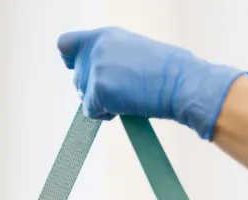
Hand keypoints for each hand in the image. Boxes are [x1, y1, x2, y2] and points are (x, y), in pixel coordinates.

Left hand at [57, 27, 247, 139]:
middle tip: (123, 90)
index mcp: (105, 35)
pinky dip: (104, 115)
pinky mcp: (98, 89)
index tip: (82, 72)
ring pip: (84, 96)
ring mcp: (95, 68)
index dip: (71, 60)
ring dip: (102, 102)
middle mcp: (96, 48)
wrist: (181, 82)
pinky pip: (90, 112)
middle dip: (95, 90)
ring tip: (128, 96)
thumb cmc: (166, 72)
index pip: (66, 45)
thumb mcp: (133, 54)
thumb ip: (109, 59)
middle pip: (77, 79)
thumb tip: (91, 81)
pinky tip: (126, 106)